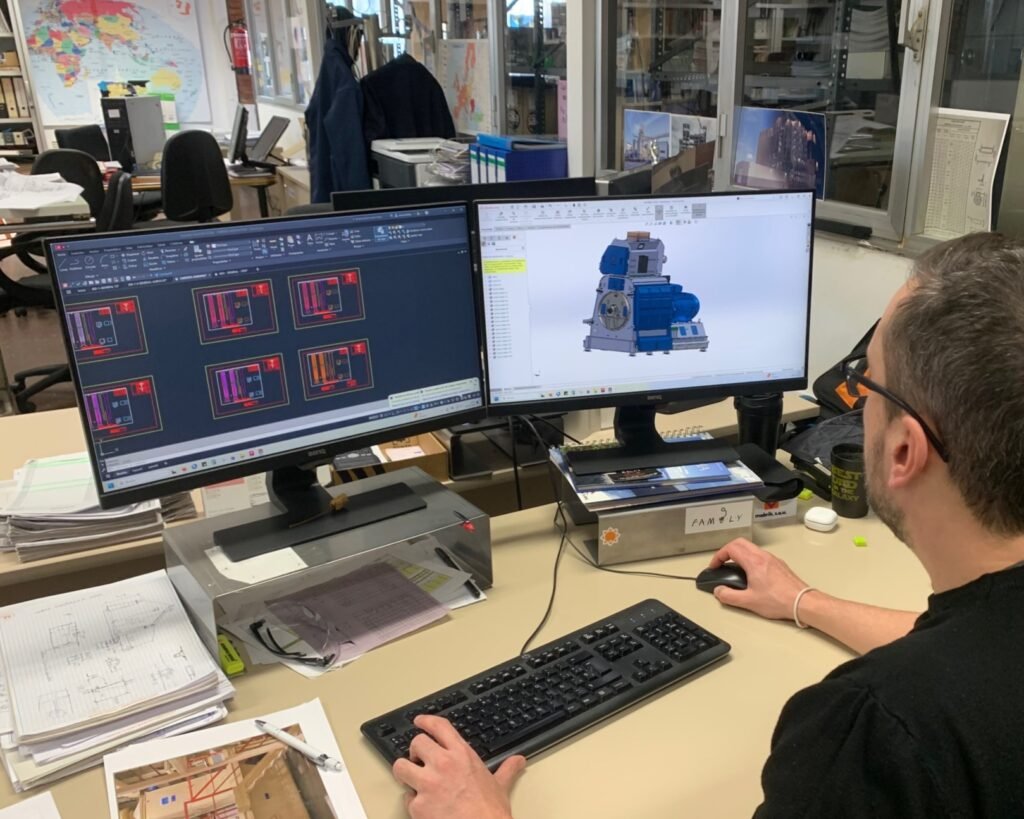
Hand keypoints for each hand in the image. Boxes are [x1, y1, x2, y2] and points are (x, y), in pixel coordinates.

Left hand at [393, 715, 525, 818]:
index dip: (426, 721)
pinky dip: (412, 803)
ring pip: (401, 766)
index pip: (439, 726)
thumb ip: (507, 769)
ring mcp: (428, 783)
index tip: (420, 721)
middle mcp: (443, 764)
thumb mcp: (500, 785)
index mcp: (462, 755)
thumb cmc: (491, 813)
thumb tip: (518, 761)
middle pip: (417, 742)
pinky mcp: (418, 805)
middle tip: (419, 760)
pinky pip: (406, 798)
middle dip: (415, 751)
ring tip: (412, 780)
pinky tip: (424, 807)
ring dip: (405, 773)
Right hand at [707, 538, 810, 620]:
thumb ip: (729, 596)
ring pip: (751, 547)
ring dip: (740, 554)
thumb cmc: (779, 600)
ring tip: (735, 568)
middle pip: (740, 542)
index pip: (730, 548)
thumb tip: (719, 591)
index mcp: (753, 562)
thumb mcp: (748, 602)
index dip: (718, 556)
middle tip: (722, 562)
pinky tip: (752, 574)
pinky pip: (761, 555)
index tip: (715, 565)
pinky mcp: (779, 565)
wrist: (802, 602)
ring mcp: (772, 559)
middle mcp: (763, 556)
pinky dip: (750, 558)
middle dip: (727, 551)